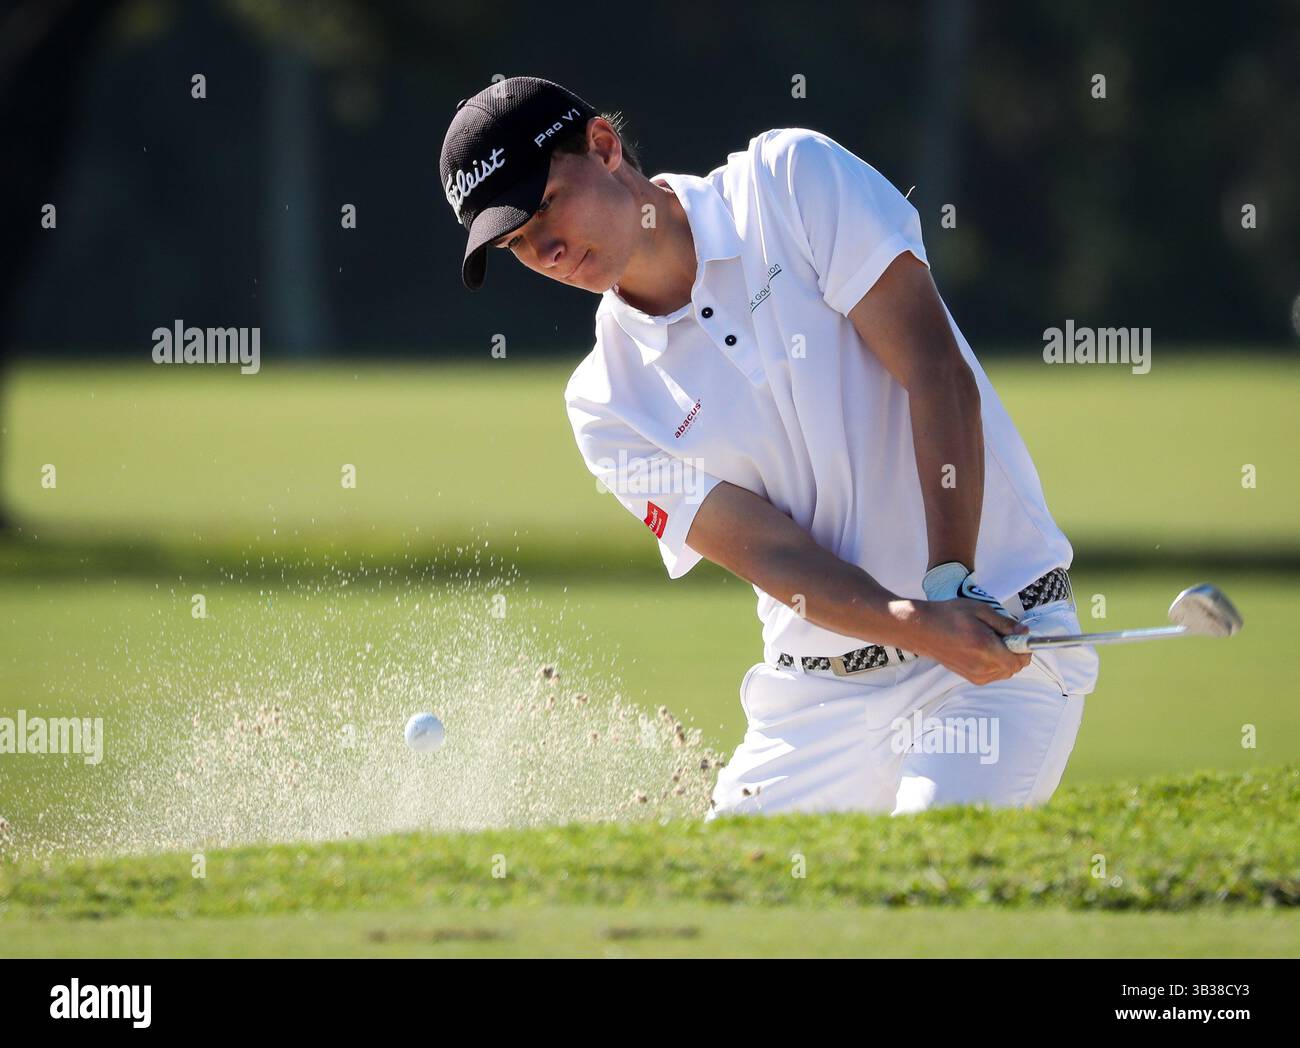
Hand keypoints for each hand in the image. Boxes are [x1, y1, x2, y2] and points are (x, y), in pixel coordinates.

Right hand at [911, 598, 1031, 685]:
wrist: (923, 629)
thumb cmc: (948, 616)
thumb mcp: (980, 610)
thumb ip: (1005, 624)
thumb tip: (1024, 633)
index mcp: (986, 649)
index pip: (1019, 661)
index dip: (1024, 648)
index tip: (1019, 636)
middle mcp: (982, 667)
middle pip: (1014, 668)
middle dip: (1015, 652)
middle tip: (1003, 635)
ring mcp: (975, 675)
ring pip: (1004, 672)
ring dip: (1005, 658)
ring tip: (990, 640)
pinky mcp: (970, 678)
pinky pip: (994, 674)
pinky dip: (995, 663)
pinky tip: (983, 649)